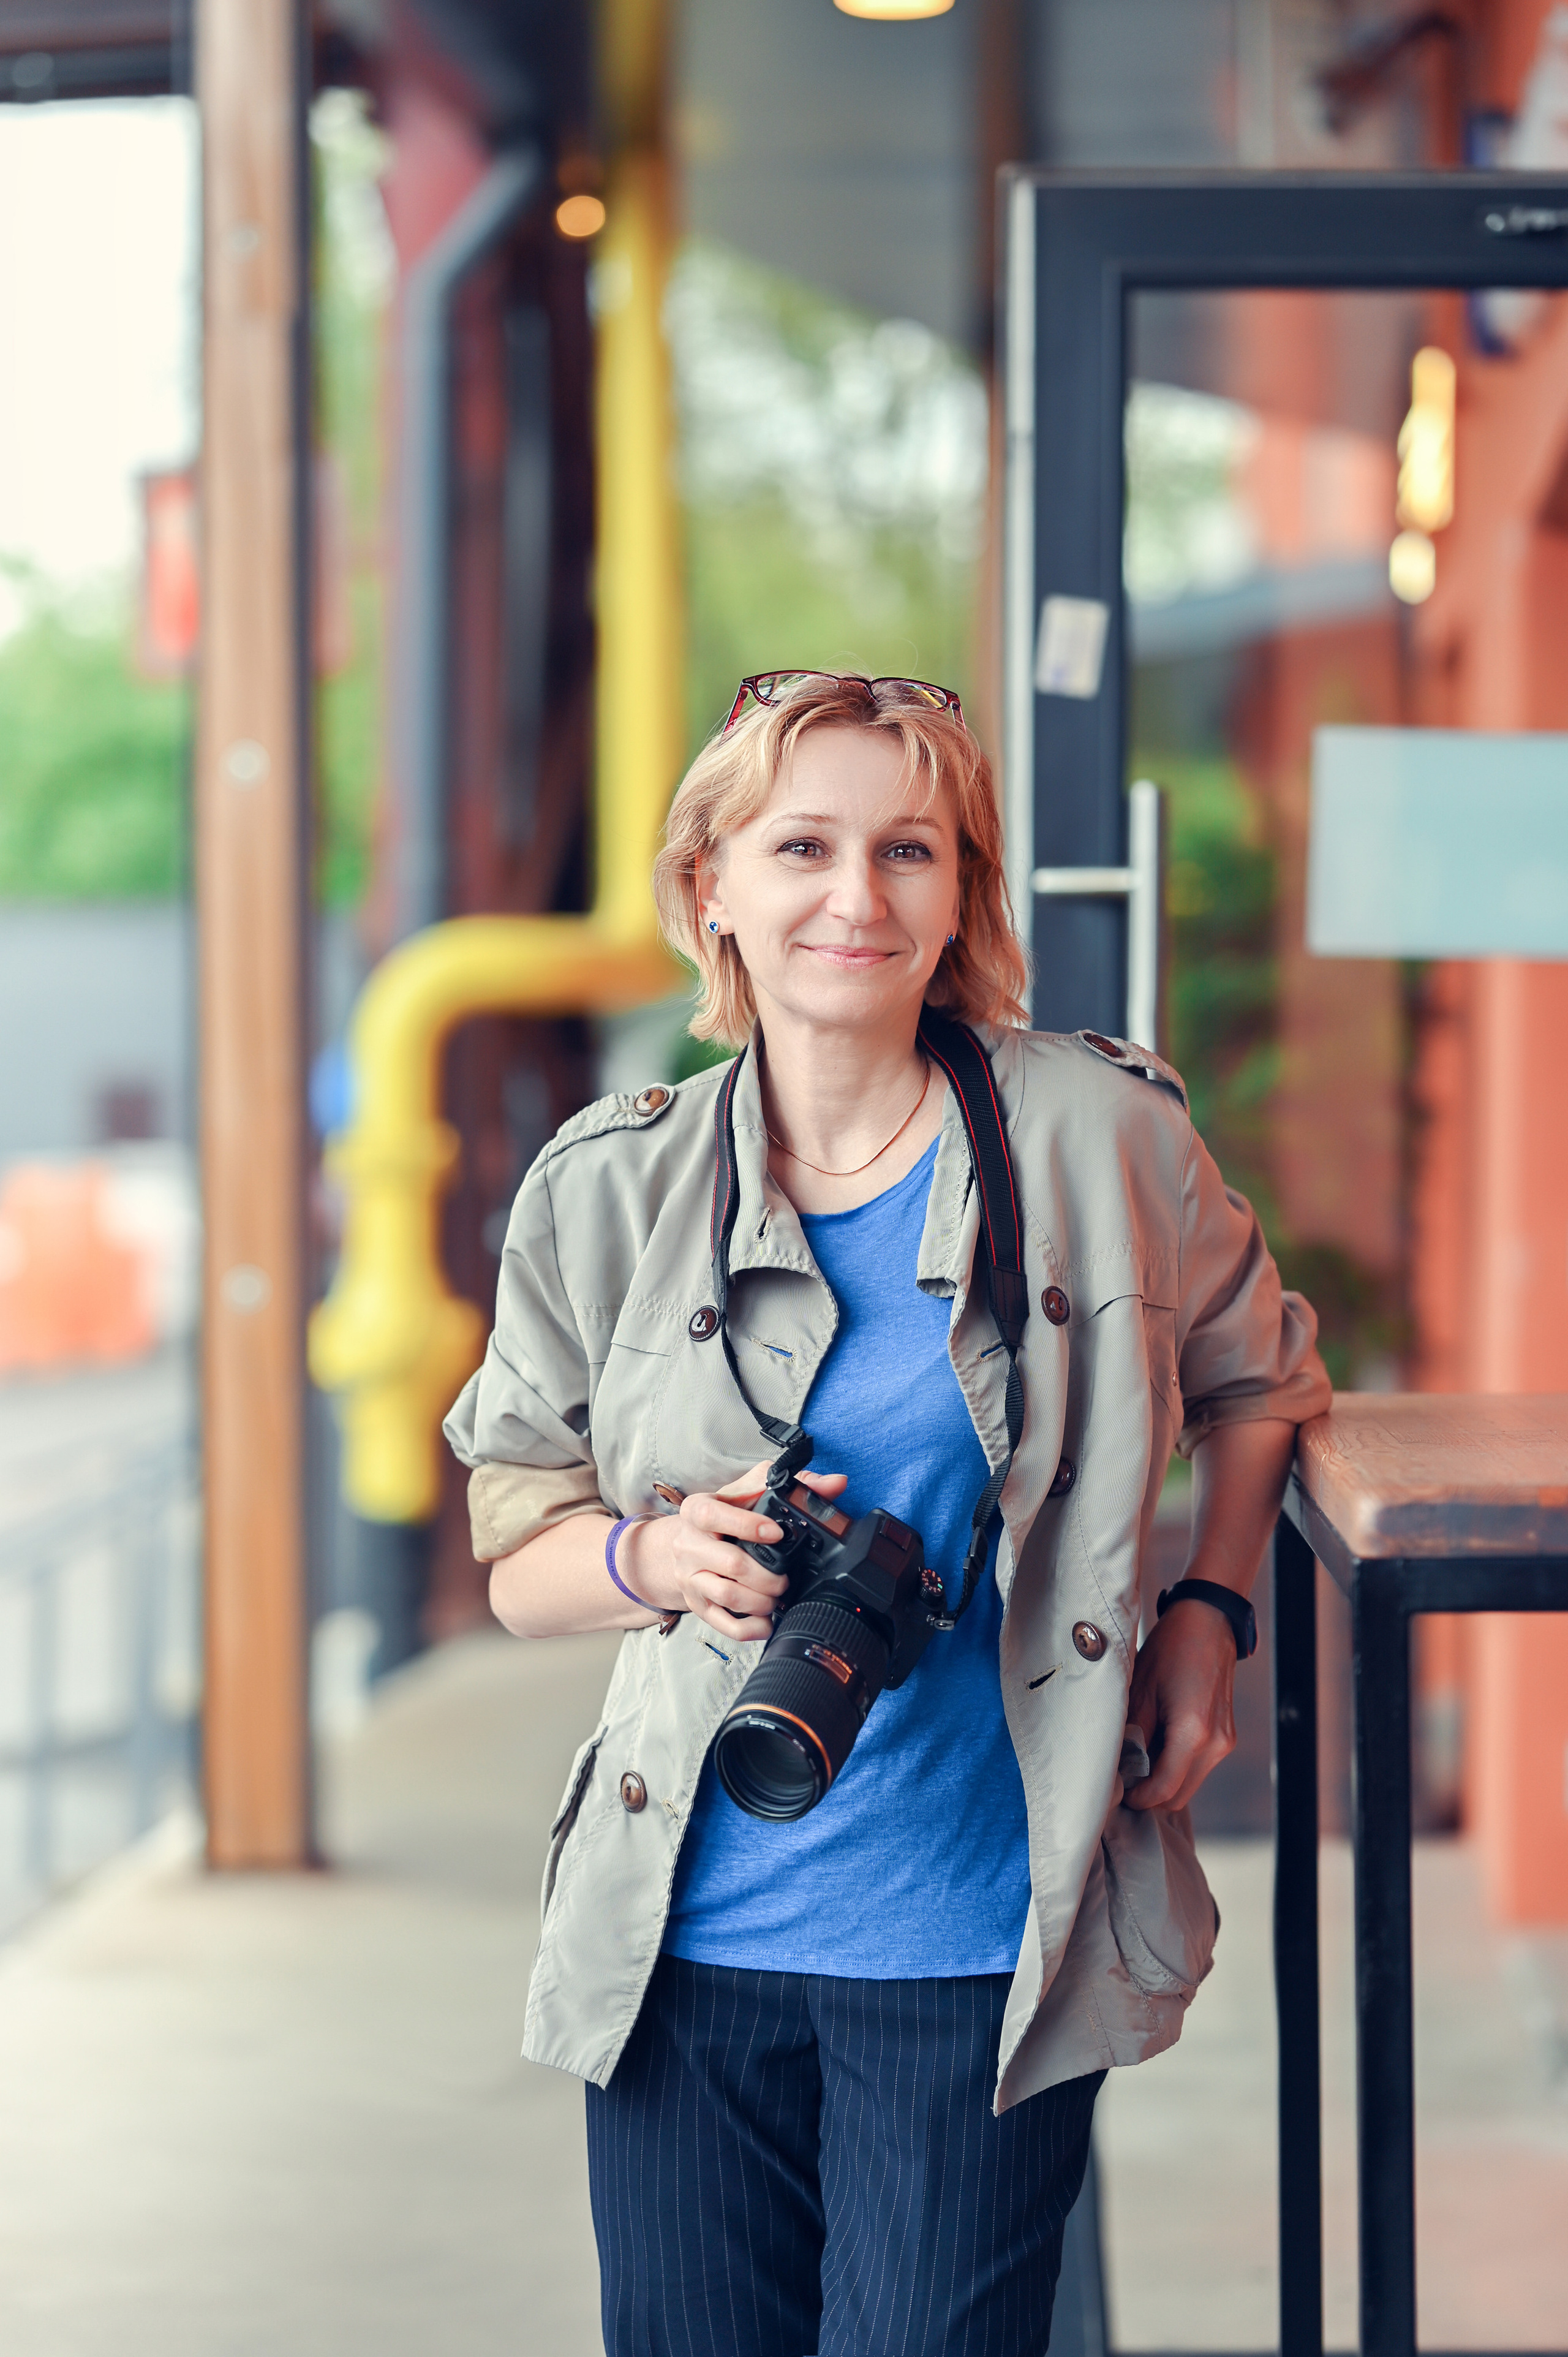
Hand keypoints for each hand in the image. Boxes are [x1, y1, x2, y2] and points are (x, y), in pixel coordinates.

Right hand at [621, 1459, 847, 1643]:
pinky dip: (749, 1628)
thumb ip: (791, 1484)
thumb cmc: (721, 1516)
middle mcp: (689, 1545)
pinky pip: (722, 1624)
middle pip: (730, 1564)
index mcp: (697, 1511)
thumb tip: (834, 1483)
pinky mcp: (697, 1605)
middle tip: (785, 1577)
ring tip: (777, 1596)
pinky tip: (766, 1620)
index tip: (776, 1533)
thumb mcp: (748, 1492)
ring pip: (727, 1596)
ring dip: (762, 1601)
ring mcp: (690, 1578)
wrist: (682, 1544)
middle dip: (768, 1575)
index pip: (712, 1516)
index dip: (747, 1526)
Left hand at [1123, 1596, 1237, 1811]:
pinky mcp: (1226, 1736)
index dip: (1138, 1799)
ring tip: (1136, 1756)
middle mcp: (1216, 1744)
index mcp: (1193, 1734)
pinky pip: (1198, 1766)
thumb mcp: (1139, 1690)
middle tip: (1123, 1778)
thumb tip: (1119, 1768)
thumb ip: (1131, 1735)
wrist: (1209, 1622)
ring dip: (1163, 1780)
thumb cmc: (1171, 1649)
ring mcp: (1225, 1741)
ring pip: (1189, 1783)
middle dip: (1149, 1794)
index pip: (1164, 1790)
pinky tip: (1156, 1743)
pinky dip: (1176, 1765)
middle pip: (1179, 1795)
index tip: (1118, 1793)